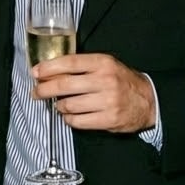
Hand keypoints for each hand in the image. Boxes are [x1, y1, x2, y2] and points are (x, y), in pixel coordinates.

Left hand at [32, 53, 154, 133]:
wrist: (148, 101)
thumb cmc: (121, 81)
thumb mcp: (105, 65)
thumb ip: (81, 66)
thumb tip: (50, 70)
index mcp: (103, 63)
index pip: (69, 63)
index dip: (49, 68)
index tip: (35, 72)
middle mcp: (105, 81)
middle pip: (64, 85)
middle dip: (44, 89)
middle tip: (36, 92)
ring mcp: (108, 101)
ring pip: (69, 105)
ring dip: (59, 105)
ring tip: (59, 104)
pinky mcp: (109, 119)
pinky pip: (78, 121)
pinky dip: (69, 119)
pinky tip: (69, 115)